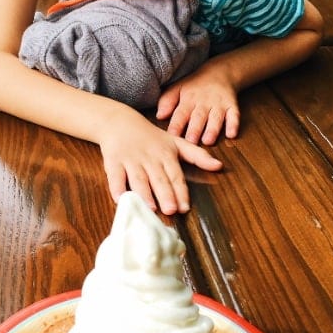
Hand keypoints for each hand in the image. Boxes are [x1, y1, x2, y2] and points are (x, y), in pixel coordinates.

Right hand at [98, 112, 221, 214]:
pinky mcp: (113, 162)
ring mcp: (131, 160)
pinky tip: (121, 199)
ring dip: (144, 193)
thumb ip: (197, 156)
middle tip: (171, 210)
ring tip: (150, 208)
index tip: (185, 207)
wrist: (120, 122)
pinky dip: (117, 187)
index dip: (180, 191)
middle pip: (158, 178)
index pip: (175, 175)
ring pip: (138, 179)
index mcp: (166, 155)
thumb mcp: (176, 143)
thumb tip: (219, 166)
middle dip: (165, 194)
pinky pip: (115, 176)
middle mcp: (150, 158)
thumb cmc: (151, 137)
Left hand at [155, 65, 239, 145]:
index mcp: (188, 99)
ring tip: (208, 141)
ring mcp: (219, 104)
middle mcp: (204, 102)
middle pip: (199, 117)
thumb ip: (167, 101)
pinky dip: (234, 124)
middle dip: (195, 129)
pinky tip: (232, 134)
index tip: (172, 135)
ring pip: (216, 118)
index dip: (176, 124)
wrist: (219, 72)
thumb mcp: (178, 89)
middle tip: (190, 141)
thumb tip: (159, 115)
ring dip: (212, 129)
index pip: (181, 113)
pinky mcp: (232, 105)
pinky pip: (234, 115)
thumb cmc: (195, 85)